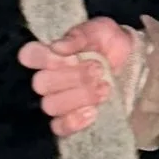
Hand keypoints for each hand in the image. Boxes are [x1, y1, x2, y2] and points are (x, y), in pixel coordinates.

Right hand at [19, 17, 135, 137]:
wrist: (130, 61)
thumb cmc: (107, 43)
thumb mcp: (99, 30)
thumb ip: (79, 36)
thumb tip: (58, 47)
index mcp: (49, 53)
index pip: (28, 56)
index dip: (43, 58)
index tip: (68, 56)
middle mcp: (48, 77)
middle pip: (41, 84)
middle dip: (73, 77)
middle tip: (98, 69)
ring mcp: (57, 100)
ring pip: (51, 106)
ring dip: (79, 96)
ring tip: (103, 87)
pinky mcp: (69, 119)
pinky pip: (60, 128)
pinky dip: (75, 121)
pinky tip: (93, 111)